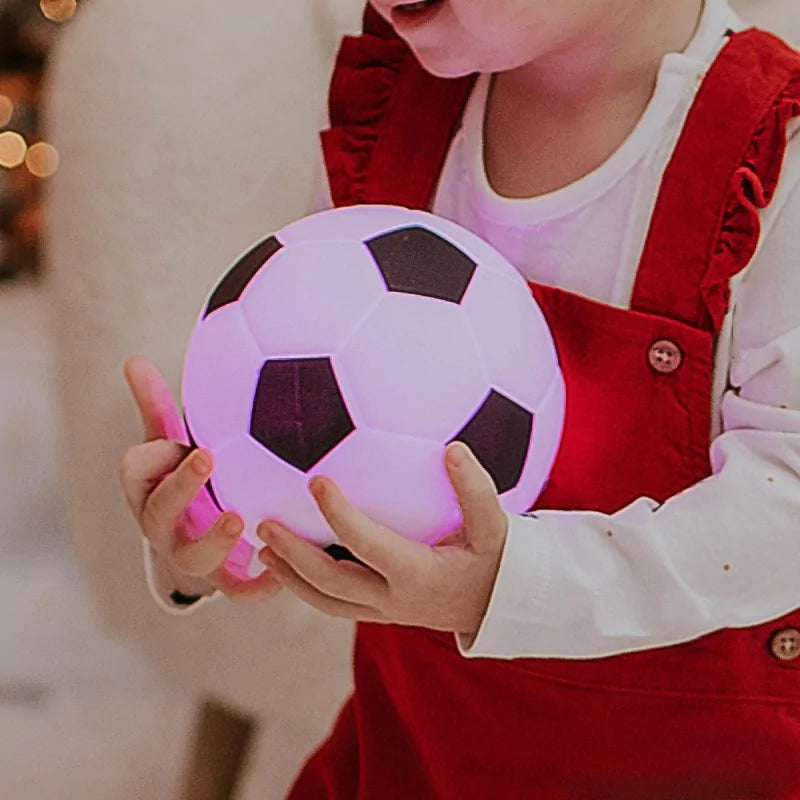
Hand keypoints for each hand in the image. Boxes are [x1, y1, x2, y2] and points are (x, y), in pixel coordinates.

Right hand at [118, 355, 280, 603]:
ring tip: (239, 518)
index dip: (151, 456)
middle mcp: (164, 524)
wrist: (198, 532)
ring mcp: (192, 556)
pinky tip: (282, 574)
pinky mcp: (224, 578)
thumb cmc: (186, 477)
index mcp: (149, 487)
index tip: (174, 438)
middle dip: (180, 486)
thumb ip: (157, 407)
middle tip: (206, 456)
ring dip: (214, 540)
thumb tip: (133, 360)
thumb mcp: (170, 442)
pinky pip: (237, 593)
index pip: (134, 470)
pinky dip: (257, 588)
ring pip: (194, 559)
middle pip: (159, 512)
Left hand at [257, 441, 507, 640]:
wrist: (501, 606)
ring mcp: (385, 612)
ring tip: (262, 550)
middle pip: (332, 584)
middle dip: (295, 555)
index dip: (339, 515)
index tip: (316, 481)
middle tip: (264, 524)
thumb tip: (453, 450)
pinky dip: (307, 588)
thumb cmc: (498, 561)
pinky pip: (336, 605)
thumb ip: (476, 490)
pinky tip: (288, 564)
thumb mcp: (497, 527)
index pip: (368, 545)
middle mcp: (395, 600)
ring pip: (327, 602)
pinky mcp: (381, 612)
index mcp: (419, 575)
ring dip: (291, 577)